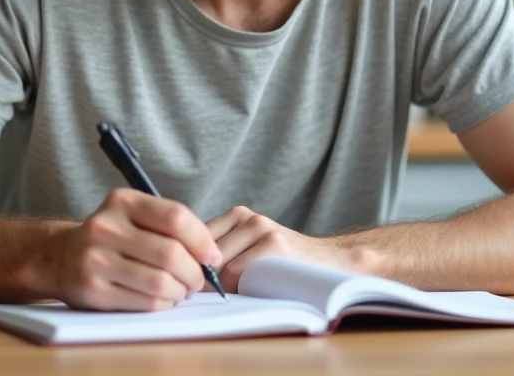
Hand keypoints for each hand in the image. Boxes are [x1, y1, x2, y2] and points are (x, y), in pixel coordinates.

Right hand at [46, 188, 221, 310]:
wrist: (59, 257)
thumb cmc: (111, 238)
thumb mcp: (133, 216)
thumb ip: (169, 226)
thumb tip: (211, 254)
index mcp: (122, 201)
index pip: (175, 217)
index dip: (202, 240)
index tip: (213, 257)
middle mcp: (106, 227)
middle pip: (171, 254)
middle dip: (195, 273)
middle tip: (198, 280)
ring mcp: (96, 260)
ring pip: (160, 282)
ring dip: (180, 291)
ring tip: (180, 290)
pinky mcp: (93, 291)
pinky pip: (145, 302)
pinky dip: (163, 304)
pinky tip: (161, 299)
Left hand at [206, 206, 355, 292]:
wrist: (331, 262)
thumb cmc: (284, 265)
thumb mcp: (250, 249)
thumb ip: (222, 253)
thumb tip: (183, 274)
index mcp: (236, 216)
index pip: (194, 240)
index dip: (191, 265)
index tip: (195, 285)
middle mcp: (246, 217)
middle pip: (203, 254)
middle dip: (203, 279)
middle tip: (211, 297)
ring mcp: (261, 228)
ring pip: (219, 265)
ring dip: (220, 287)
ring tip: (234, 295)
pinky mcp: (274, 244)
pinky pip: (236, 272)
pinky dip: (237, 288)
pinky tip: (249, 293)